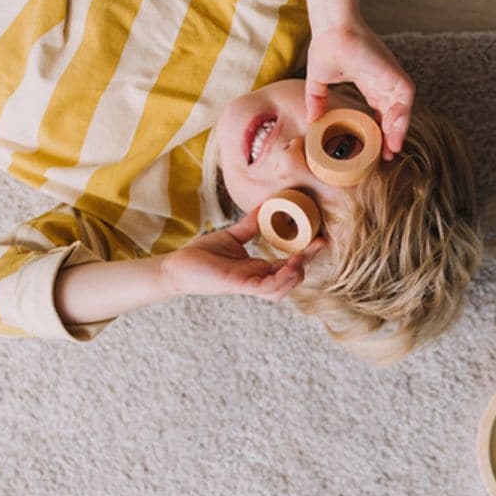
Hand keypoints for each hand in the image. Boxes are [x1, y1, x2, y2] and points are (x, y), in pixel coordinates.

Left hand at [162, 208, 325, 300]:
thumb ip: (250, 225)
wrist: (177, 266)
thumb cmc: (200, 255)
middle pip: (292, 278)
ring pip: (284, 288)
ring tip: (301, 257)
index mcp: (258, 269)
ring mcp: (250, 284)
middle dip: (308, 263)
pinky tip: (289, 264)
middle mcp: (257, 279)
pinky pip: (269, 287)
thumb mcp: (232, 236)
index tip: (318, 238)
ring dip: (297, 274)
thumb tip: (265, 207)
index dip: (306, 254)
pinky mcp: (241, 286)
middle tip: (318, 244)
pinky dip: (282, 278)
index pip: (289, 266)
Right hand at [304, 20, 415, 160]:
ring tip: (391, 149)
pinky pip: (406, 97)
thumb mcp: (318, 81)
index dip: (379, 132)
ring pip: (402, 110)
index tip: (375, 150)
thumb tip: (311, 120)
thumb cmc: (325, 47)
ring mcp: (389, 77)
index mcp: (369, 84)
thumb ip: (316, 100)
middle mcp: (382, 82)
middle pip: (393, 115)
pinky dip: (402, 115)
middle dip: (392, 136)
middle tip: (386, 156)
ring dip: (399, 130)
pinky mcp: (394, 73)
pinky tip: (393, 130)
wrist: (331, 30)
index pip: (380, 113)